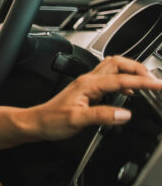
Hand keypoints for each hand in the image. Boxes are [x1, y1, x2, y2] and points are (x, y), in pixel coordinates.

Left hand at [27, 56, 161, 140]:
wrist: (36, 122)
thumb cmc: (51, 121)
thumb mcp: (77, 120)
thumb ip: (102, 115)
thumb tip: (125, 114)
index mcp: (88, 84)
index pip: (122, 79)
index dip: (143, 81)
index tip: (160, 85)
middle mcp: (88, 80)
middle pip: (118, 63)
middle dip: (139, 68)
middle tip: (154, 80)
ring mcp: (88, 84)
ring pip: (113, 68)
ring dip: (132, 72)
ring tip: (147, 82)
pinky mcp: (87, 90)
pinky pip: (110, 79)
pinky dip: (124, 81)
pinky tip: (129, 92)